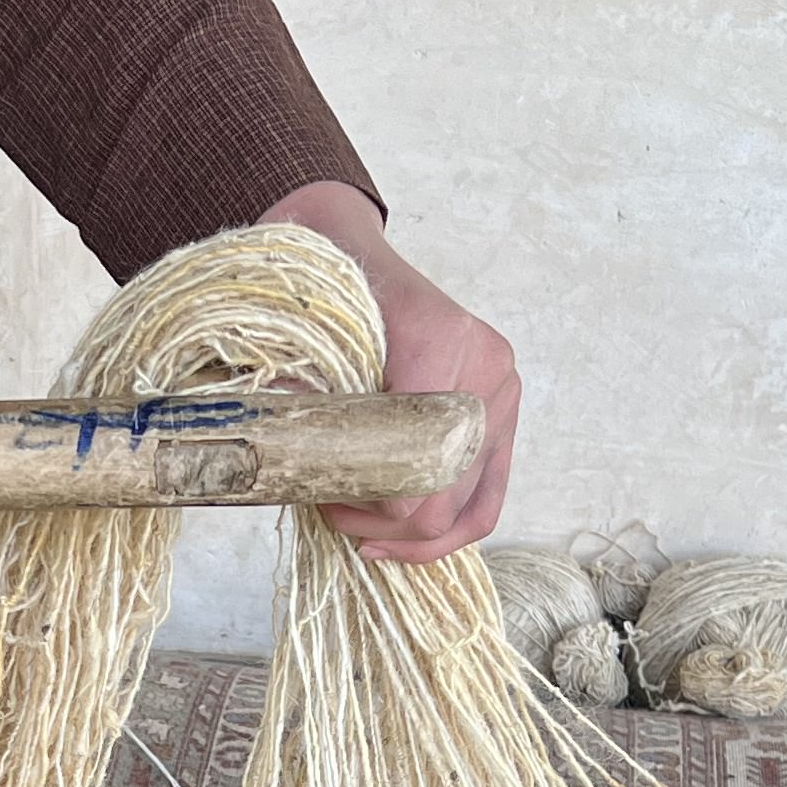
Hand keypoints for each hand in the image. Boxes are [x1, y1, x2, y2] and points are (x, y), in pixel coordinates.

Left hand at [262, 177, 518, 562]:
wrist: (345, 247)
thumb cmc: (323, 286)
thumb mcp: (299, 334)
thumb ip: (296, 390)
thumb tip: (283, 457)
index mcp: (441, 343)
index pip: (418, 464)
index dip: (370, 500)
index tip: (321, 495)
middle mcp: (486, 370)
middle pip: (442, 495)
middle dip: (384, 521)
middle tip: (332, 510)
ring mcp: (501, 394)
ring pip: (469, 507)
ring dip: (412, 536)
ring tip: (362, 532)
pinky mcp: (502, 414)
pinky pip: (486, 497)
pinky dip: (446, 528)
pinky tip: (399, 538)